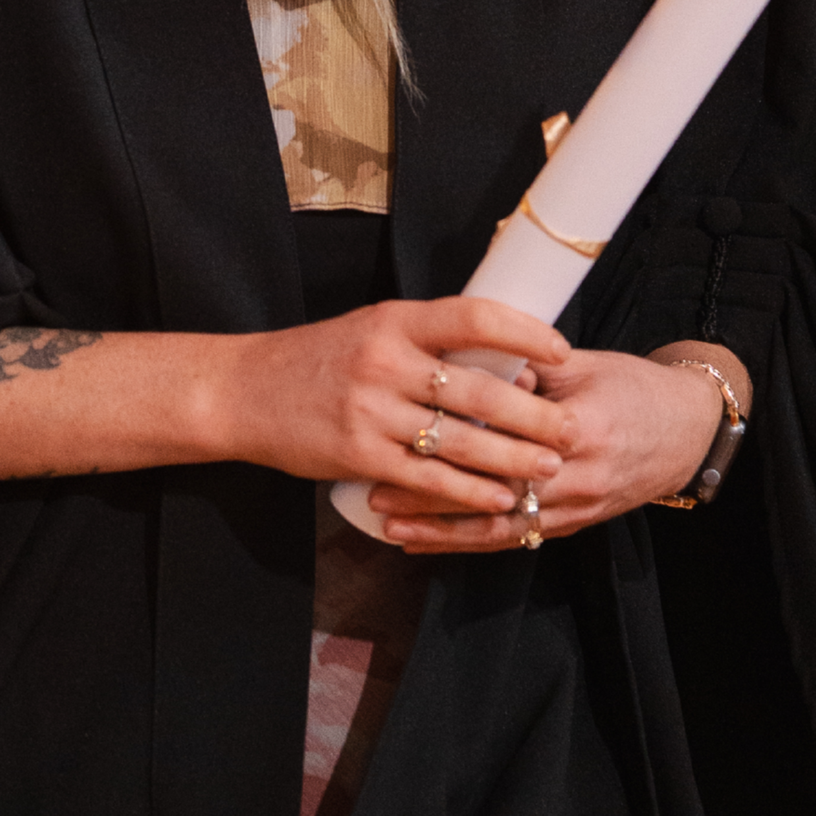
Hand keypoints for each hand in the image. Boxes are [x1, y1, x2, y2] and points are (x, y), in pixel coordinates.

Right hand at [211, 297, 577, 518]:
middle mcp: (386, 362)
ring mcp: (371, 411)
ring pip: (461, 441)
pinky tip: (497, 498)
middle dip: (534, 415)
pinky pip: (428, 479)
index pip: (474, 317)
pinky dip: (468, 492)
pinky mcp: (358, 455)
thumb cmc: (315, 359)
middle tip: (572, 430)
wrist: (243, 391)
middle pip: (479, 391)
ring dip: (512, 460)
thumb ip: (425, 340)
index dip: (524, 333)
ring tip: (548, 468)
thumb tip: (498, 354)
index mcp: (395, 320)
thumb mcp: (371, 329)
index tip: (560, 352)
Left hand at [367, 343, 743, 554]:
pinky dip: (467, 544)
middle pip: (492, 490)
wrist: (691, 431)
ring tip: (390, 527)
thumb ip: (528, 369)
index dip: (452, 441)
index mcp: (579, 428)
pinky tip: (426, 545)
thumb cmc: (637, 387)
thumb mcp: (586, 366)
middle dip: (431, 494)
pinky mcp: (575, 525)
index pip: (504, 438)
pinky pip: (514, 540)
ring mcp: (577, 508)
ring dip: (441, 530)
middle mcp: (577, 476)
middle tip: (375, 490)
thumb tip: (469, 364)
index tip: (404, 435)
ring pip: (498, 526)